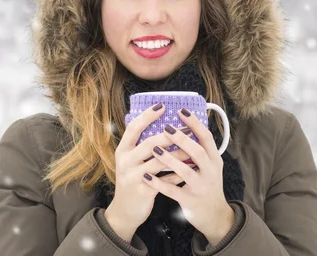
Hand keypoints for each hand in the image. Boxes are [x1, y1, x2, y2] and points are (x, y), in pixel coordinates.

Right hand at [104, 103, 192, 240]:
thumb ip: (142, 144)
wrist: (125, 211)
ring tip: (193, 147)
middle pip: (149, 143)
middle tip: (187, 128)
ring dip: (178, 154)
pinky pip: (165, 179)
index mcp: (123, 150)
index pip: (133, 128)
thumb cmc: (133, 179)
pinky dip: (179, 173)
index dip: (147, 116)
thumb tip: (162, 123)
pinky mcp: (143, 191)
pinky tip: (191, 167)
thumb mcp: (131, 160)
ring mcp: (133, 177)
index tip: (162, 105)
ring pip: (159, 161)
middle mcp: (125, 161)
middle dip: (170, 135)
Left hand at [142, 108, 234, 245]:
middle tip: (166, 127)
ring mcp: (201, 187)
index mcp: (215, 160)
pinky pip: (173, 191)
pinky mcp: (190, 201)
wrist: (215, 215)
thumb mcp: (211, 166)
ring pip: (185, 172)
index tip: (182, 111)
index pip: (207, 138)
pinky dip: (159, 183)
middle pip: (198, 152)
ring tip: (154, 149)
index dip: (195, 124)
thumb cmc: (208, 185)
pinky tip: (147, 176)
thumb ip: (201, 149)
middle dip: (182, 139)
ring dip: (169, 159)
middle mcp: (210, 172)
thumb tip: (185, 126)